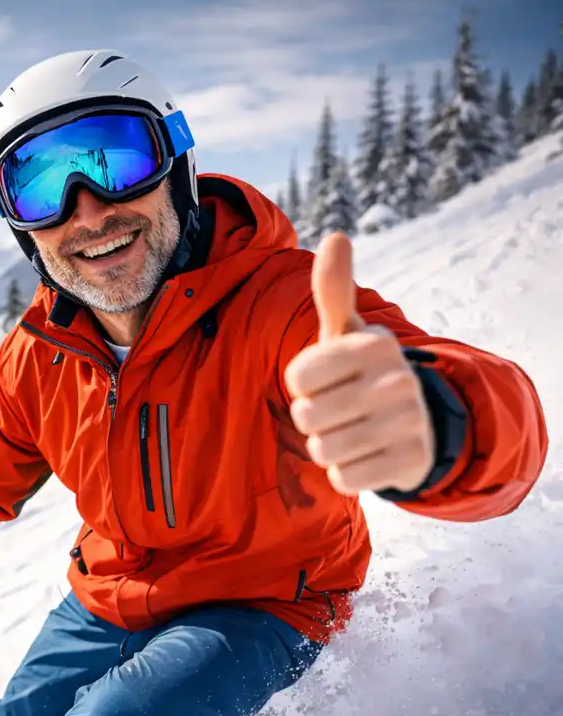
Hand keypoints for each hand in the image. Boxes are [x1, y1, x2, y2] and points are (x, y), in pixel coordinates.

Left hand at [284, 233, 434, 495]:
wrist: (419, 423)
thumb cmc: (363, 373)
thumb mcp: (348, 333)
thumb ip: (334, 292)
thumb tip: (336, 236)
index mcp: (373, 345)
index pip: (296, 377)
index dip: (302, 385)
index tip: (328, 380)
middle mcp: (397, 381)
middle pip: (306, 416)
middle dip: (313, 420)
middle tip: (340, 410)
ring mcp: (408, 424)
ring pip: (323, 450)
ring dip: (328, 447)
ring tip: (353, 432)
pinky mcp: (409, 464)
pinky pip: (344, 479)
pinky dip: (346, 474)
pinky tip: (367, 456)